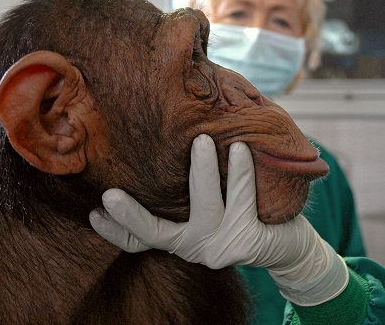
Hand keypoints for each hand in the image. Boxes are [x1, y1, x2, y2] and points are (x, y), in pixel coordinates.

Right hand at [89, 134, 347, 305]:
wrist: (291, 241)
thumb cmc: (246, 209)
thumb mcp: (213, 200)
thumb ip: (188, 187)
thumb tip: (165, 137)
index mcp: (182, 237)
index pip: (141, 239)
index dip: (116, 230)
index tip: (93, 212)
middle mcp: (196, 247)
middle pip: (157, 233)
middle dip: (131, 216)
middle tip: (110, 194)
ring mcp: (220, 248)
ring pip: (204, 208)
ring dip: (202, 172)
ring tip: (201, 139)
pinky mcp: (246, 242)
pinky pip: (241, 201)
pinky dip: (240, 172)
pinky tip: (240, 149)